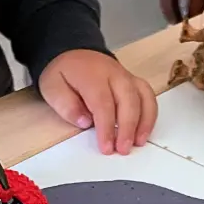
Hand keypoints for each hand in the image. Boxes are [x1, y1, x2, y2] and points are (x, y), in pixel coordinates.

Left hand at [38, 50, 156, 155]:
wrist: (74, 53)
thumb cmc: (64, 74)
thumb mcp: (52, 88)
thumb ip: (66, 105)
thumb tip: (85, 121)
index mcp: (92, 75)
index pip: (103, 103)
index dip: (106, 127)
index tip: (107, 147)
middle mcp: (113, 73)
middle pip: (127, 99)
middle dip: (127, 127)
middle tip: (123, 149)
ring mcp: (126, 76)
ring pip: (143, 97)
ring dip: (143, 122)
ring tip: (138, 143)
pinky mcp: (134, 82)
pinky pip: (148, 96)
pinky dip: (150, 115)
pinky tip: (144, 132)